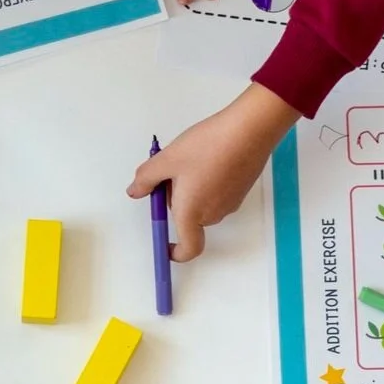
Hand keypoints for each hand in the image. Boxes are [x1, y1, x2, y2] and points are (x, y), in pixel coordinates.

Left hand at [131, 83, 296, 261]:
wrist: (249, 130)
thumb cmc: (207, 147)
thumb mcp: (167, 159)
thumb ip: (146, 179)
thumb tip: (135, 192)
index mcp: (191, 213)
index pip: (188, 249)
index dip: (176, 253)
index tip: (167, 245)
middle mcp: (212, 214)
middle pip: (190, 218)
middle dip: (177, 199)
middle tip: (173, 169)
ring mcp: (230, 203)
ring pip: (203, 204)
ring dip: (192, 188)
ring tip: (193, 157)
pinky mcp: (241, 190)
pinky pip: (217, 193)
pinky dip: (208, 181)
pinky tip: (210, 155)